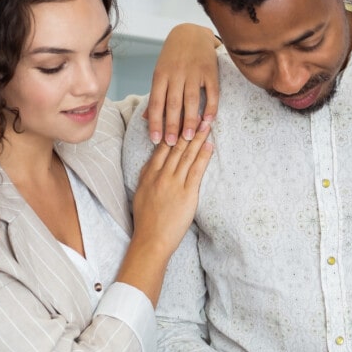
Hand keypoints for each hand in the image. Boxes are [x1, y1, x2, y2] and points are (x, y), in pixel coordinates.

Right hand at [117, 122, 212, 303]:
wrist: (150, 240)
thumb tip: (155, 165)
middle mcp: (160, 175)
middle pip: (176, 146)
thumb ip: (149, 177)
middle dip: (187, 127)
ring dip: (198, 137)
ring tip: (207, 123)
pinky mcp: (186, 193)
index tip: (179, 116)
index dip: (172, 130)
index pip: (162, 146)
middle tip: (197, 111)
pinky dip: (203, 155)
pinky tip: (209, 144)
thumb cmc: (147, 221)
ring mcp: (173, 183)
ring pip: (187, 155)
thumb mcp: (141, 194)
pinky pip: (196, 170)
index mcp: (148, 174)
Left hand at [145, 23, 219, 145]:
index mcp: (160, 75)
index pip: (156, 103)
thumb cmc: (173, 57)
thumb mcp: (160, 73)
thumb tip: (145, 119)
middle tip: (172, 144)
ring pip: (191, 100)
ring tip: (189, 138)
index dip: (155, 123)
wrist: (191, 33)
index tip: (156, 140)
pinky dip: (210, 109)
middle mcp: (176, 74)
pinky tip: (208, 122)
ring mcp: (194, 73)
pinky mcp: (210, 72)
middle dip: (172, 126)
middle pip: (173, 104)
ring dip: (190, 121)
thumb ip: (155, 96)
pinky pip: (211, 93)